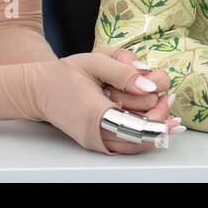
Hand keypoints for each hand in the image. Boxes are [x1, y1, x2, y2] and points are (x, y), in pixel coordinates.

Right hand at [32, 50, 178, 153]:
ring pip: (135, 145)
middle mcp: (95, 134)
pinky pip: (125, 145)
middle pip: (140, 135)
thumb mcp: (95, 62)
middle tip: (167, 95)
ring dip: (154, 127)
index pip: (136, 126)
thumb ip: (124, 71)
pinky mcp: (96, 143)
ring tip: (165, 106)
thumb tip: (151, 86)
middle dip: (157, 114)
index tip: (168, 97)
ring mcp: (95, 142)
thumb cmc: (65, 74)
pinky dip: (143, 135)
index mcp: (95, 113)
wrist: (39, 90)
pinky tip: (156, 122)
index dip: (158, 116)